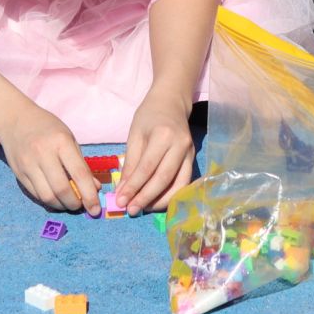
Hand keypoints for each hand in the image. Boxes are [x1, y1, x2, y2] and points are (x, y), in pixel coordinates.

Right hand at [0, 104, 98, 214]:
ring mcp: (28, 165)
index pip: (79, 174)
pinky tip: (56, 197)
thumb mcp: (69, 139)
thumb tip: (94, 188)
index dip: (89, 195)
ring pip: (47, 196)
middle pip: (61, 189)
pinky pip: (36, 194)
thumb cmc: (47, 128)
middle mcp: (43, 154)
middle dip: (75, 204)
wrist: (15, 120)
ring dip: (61, 205)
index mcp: (61, 142)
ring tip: (69, 202)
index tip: (95, 209)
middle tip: (81, 206)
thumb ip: (81, 164)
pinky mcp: (19, 174)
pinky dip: (49, 200)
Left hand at [119, 90, 196, 213]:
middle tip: (130, 210)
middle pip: (164, 179)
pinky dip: (171, 195)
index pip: (147, 168)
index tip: (121, 201)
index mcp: (163, 136)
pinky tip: (157, 201)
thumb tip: (123, 190)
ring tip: (143, 208)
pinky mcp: (193, 159)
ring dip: (160, 201)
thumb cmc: (149, 116)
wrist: (172, 103)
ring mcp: (190, 153)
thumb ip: (130, 163)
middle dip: (146, 197)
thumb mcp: (134, 135)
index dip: (134, 187)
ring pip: (178, 184)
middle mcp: (180, 146)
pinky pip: (184, 182)